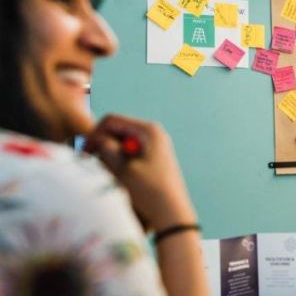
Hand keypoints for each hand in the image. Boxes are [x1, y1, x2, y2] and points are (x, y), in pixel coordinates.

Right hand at [84, 114, 196, 231]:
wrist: (172, 214)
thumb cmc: (149, 191)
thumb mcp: (123, 168)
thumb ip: (106, 148)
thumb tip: (97, 137)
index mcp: (148, 130)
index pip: (111, 121)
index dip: (93, 134)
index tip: (84, 154)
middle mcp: (153, 134)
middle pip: (116, 132)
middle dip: (102, 147)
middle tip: (94, 167)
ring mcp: (153, 147)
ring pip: (120, 145)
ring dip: (110, 159)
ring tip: (113, 177)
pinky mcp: (151, 159)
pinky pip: (127, 156)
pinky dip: (119, 166)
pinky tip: (122, 181)